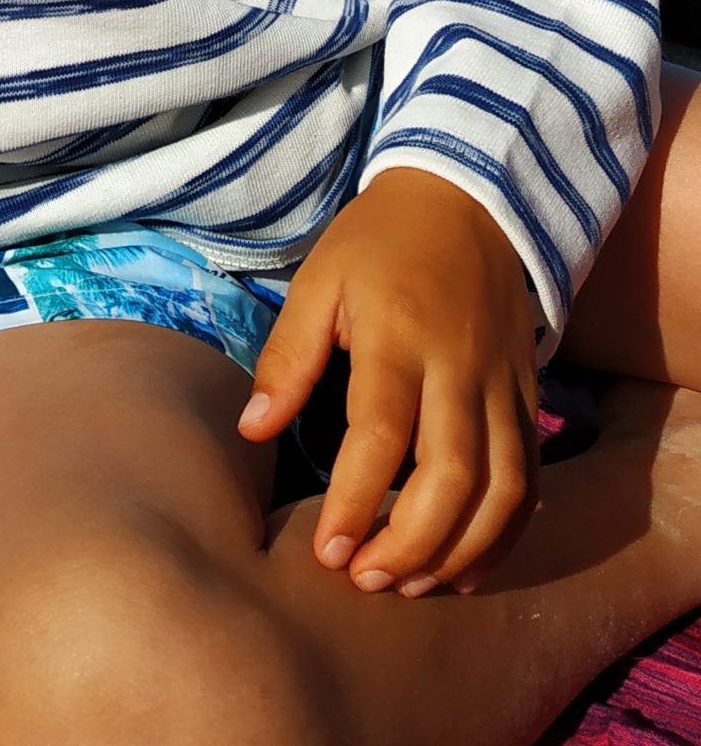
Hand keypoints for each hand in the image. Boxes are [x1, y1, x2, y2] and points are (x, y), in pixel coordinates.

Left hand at [237, 169, 538, 594]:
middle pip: (453, 475)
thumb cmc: (380, 242)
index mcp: (399, 336)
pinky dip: (504, 533)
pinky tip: (465, 566)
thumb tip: (253, 432)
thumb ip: (288, 356)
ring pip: (503, 488)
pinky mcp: (528, 396)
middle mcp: (460, 367)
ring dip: (462, 551)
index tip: (325, 552)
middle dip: (411, 543)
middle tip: (365, 581)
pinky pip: (529, 479)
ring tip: (410, 585)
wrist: (470, 196)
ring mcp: (503, 385)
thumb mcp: (319, 279)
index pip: (382, 434)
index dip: (354, 501)